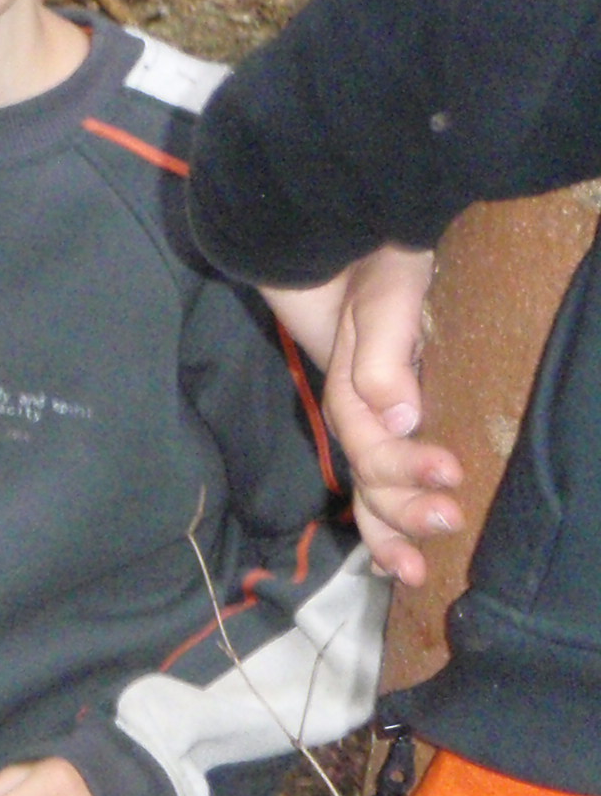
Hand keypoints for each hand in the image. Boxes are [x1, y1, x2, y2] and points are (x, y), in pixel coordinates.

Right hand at [260, 245, 461, 588]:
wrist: (343, 225)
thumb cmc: (364, 256)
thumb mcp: (378, 296)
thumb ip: (381, 353)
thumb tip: (398, 414)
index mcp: (353, 386)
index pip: (371, 442)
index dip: (405, 467)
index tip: (452, 476)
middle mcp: (356, 406)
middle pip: (367, 474)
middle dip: (401, 509)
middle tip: (449, 523)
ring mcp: (368, 408)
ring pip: (365, 482)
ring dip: (388, 526)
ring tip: (414, 570)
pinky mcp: (384, 404)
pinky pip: (377, 467)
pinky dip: (383, 509)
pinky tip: (397, 542)